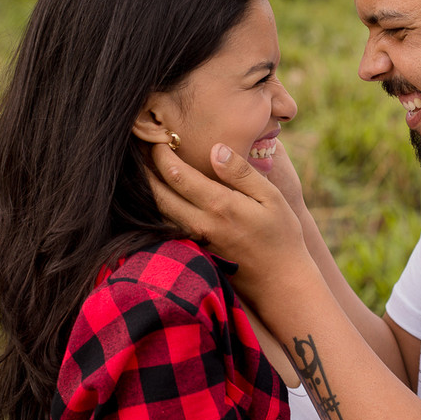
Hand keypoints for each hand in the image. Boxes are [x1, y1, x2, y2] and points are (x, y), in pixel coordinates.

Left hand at [149, 142, 310, 299]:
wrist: (280, 284)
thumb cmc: (282, 237)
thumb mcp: (272, 198)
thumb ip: (241, 173)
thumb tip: (215, 147)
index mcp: (219, 205)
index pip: (177, 173)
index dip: (161, 152)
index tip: (158, 136)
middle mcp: (200, 224)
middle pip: (158, 194)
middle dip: (144, 169)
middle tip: (138, 148)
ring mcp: (194, 241)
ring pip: (158, 212)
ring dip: (147, 190)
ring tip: (141, 168)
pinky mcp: (194, 252)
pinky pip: (167, 227)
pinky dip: (157, 209)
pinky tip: (158, 196)